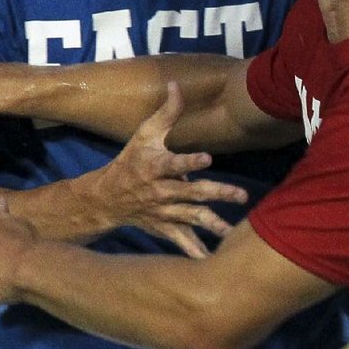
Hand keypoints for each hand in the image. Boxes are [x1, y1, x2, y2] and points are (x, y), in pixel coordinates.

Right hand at [77, 82, 247, 257]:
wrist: (107, 197)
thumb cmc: (131, 160)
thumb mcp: (144, 133)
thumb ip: (166, 112)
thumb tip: (176, 84)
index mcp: (155, 166)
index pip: (174, 162)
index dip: (189, 161)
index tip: (208, 159)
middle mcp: (160, 191)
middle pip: (191, 192)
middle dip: (216, 193)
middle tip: (241, 195)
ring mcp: (163, 212)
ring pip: (191, 219)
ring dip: (213, 224)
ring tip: (233, 231)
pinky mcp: (165, 228)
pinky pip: (182, 242)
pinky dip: (196, 252)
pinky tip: (213, 264)